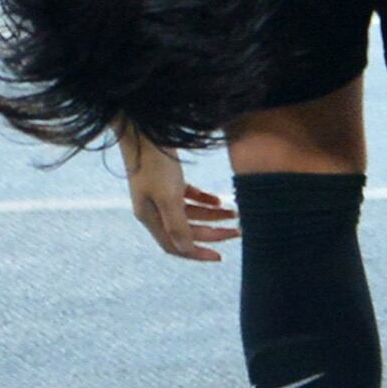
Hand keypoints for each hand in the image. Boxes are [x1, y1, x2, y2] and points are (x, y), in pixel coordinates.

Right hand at [121, 124, 231, 262]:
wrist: (146, 130)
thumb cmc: (155, 163)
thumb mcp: (168, 196)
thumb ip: (177, 224)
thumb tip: (185, 250)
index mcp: (150, 218)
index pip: (174, 245)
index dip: (196, 254)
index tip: (220, 257)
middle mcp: (154, 209)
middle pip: (187, 230)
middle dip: (213, 233)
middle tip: (239, 231)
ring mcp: (160, 194)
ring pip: (191, 213)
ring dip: (213, 215)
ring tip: (236, 213)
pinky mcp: (168, 180)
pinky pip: (189, 197)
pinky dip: (204, 200)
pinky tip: (220, 200)